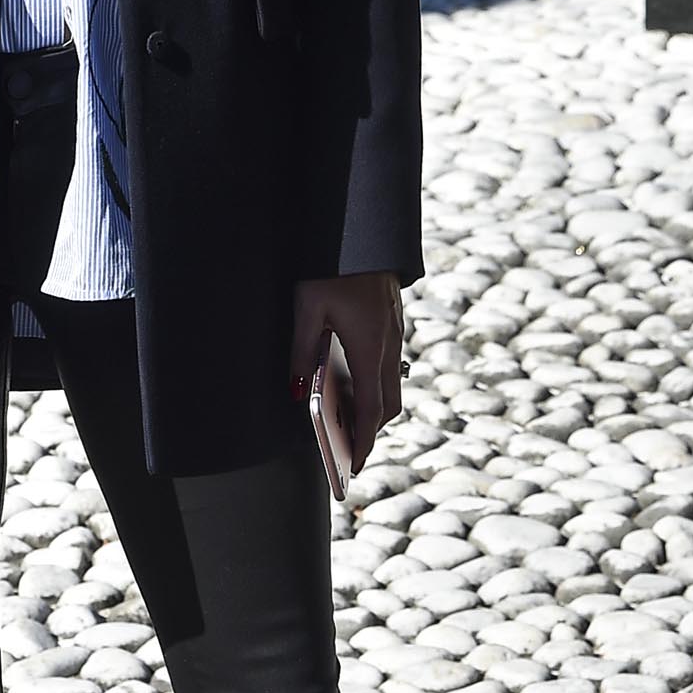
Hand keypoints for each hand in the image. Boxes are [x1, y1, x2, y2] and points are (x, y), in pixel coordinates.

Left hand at [291, 273, 403, 479]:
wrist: (362, 227)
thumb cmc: (332, 265)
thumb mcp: (306, 308)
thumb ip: (301, 351)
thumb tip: (296, 390)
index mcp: (370, 347)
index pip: (372, 408)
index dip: (365, 441)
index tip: (356, 464)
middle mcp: (389, 344)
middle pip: (389, 402)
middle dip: (372, 430)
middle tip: (351, 450)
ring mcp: (395, 332)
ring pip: (392, 383)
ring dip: (375, 406)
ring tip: (348, 422)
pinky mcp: (393, 321)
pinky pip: (389, 364)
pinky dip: (376, 383)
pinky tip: (353, 382)